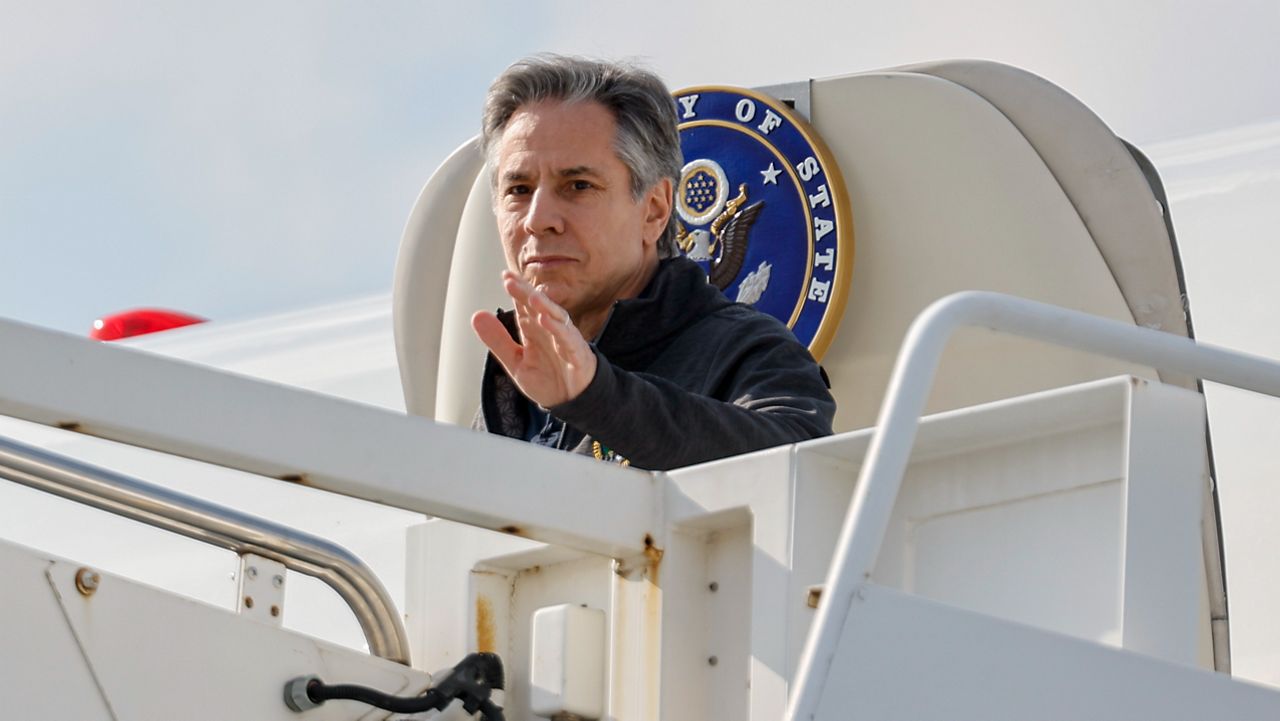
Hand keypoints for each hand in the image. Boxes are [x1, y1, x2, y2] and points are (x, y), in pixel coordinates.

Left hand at [472, 270, 597, 407]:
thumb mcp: (515, 361)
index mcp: (534, 330)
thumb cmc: (548, 378)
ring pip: (555, 317)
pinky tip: (546, 321)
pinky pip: (568, 339)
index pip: (524, 305)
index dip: (516, 291)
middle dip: (526, 293)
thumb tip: (476, 316)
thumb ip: (497, 339)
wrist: (572, 401)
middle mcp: (549, 330)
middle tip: (511, 281)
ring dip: (544, 306)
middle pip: (538, 307)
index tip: (505, 276)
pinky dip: (558, 329)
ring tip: (531, 296)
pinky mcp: (576, 354)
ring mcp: (564, 340)